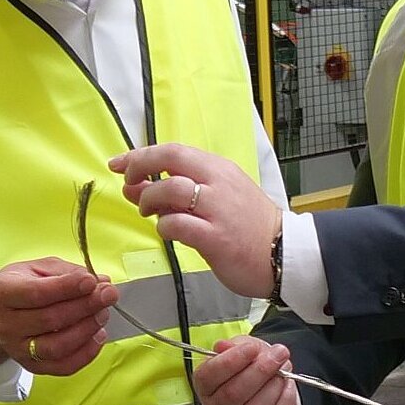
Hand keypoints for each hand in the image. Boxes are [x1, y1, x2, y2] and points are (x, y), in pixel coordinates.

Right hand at [0, 258, 117, 378]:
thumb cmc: (19, 287)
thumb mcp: (36, 269)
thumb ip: (67, 272)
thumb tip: (100, 281)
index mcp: (3, 293)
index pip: (37, 293)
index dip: (68, 287)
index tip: (92, 281)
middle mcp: (7, 325)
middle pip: (51, 320)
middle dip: (86, 306)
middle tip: (108, 294)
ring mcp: (18, 349)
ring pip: (58, 346)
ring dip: (88, 329)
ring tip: (102, 313)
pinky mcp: (32, 367)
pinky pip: (64, 366)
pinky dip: (87, 353)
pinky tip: (98, 335)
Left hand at [115, 143, 279, 302]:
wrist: (284, 254)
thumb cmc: (250, 227)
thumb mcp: (219, 198)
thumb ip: (181, 192)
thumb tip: (139, 187)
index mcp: (219, 169)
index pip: (173, 150)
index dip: (141, 155)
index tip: (121, 164)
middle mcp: (219, 183)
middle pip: (170, 158)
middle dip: (139, 166)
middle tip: (129, 183)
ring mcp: (218, 210)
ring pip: (170, 189)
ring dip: (150, 199)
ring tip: (149, 212)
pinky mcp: (216, 238)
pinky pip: (177, 224)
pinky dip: (164, 226)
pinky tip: (168, 231)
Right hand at [190, 334, 300, 404]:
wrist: (265, 391)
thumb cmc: (248, 370)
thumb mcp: (241, 350)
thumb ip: (235, 346)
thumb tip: (224, 346)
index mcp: (205, 385)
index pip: (209, 375)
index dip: (232, 360)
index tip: (252, 348)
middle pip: (233, 393)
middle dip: (259, 371)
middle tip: (277, 354)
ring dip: (273, 386)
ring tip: (283, 371)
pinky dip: (285, 400)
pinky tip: (287, 386)